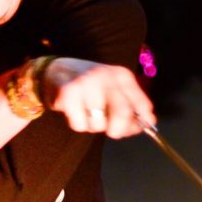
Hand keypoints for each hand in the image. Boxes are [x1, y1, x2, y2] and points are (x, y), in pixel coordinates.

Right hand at [40, 58, 155, 137]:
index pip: (141, 103)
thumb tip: (147, 125)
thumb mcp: (113, 89)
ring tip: (86, 113)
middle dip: (118, 129)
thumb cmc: (89, 85)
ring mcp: (86, 83)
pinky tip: (74, 111)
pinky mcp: (68, 93)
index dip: (142, 121)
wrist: (55, 70)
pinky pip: (80, 124)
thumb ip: (129, 106)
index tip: (137, 129)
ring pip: (99, 123)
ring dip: (93, 126)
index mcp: (121, 75)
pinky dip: (78, 124)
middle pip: (123, 113)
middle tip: (112, 130)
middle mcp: (106, 76)